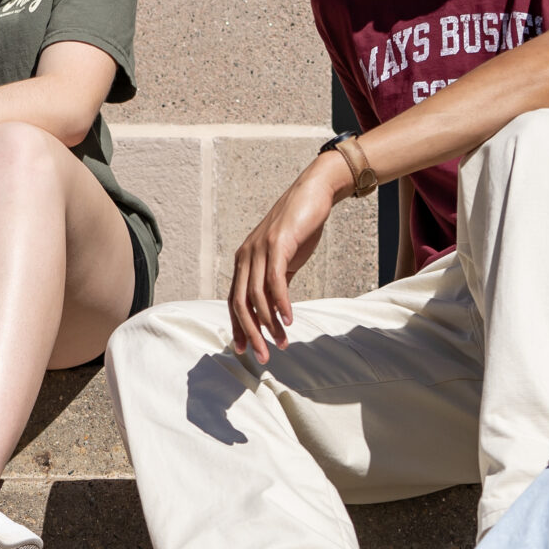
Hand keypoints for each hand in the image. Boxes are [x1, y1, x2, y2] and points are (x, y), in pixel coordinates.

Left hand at [225, 151, 348, 363]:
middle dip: (251, 333)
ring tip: (281, 342)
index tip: (246, 350)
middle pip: (240, 303)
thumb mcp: (284, 258)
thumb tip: (274, 309)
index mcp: (245, 261)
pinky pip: (274, 280)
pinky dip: (280, 303)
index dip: (238, 327)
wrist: (314, 192)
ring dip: (269, 323)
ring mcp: (259, 249)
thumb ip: (276, 281)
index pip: (234, 301)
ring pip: (256, 296)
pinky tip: (288, 320)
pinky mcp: (277, 244)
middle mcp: (246, 256)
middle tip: (263, 356)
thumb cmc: (300, 226)